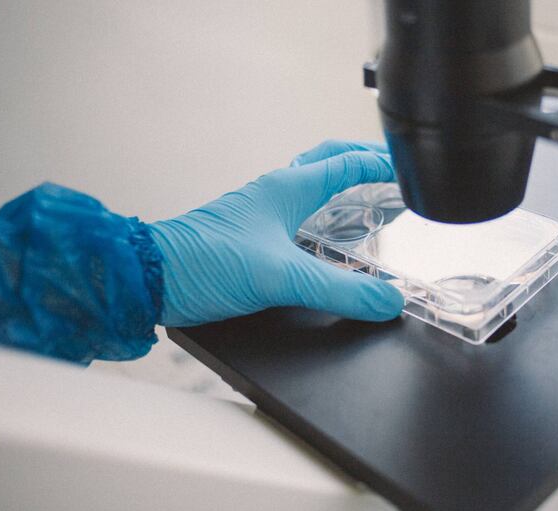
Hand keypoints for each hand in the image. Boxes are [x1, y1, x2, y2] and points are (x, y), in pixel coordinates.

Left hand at [150, 140, 403, 326]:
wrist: (149, 279)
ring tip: (368, 199)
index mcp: (287, 188)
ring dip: (342, 185)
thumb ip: (339, 290)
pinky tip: (327, 240)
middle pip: (328, 162)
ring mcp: (260, 212)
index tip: (409, 168)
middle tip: (392, 172)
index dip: (381, 163)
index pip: (346, 163)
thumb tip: (386, 302)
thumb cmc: (203, 263)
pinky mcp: (250, 234)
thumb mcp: (282, 277)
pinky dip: (322, 214)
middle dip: (363, 162)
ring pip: (311, 186)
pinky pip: (296, 213)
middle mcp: (274, 192)